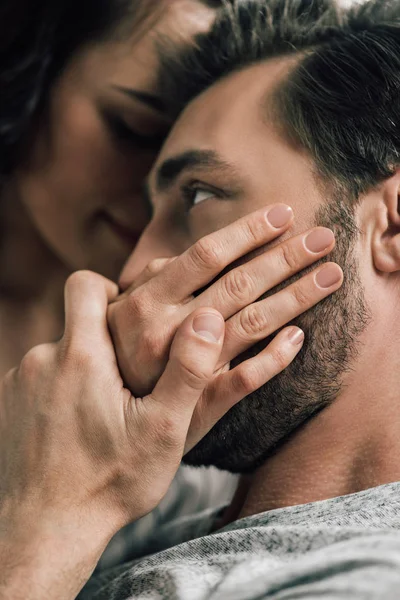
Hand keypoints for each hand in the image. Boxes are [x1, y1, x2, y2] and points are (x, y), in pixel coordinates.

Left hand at [0, 272, 227, 598]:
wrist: (44, 531)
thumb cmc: (110, 482)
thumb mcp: (164, 428)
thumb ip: (189, 368)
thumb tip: (208, 317)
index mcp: (82, 356)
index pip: (84, 285)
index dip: (108, 288)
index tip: (127, 311)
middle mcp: (41, 360)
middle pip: (73, 323)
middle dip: (100, 339)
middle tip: (126, 377)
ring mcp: (17, 383)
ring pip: (56, 354)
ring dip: (79, 370)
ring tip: (102, 411)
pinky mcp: (4, 404)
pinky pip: (36, 380)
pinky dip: (56, 392)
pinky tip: (73, 428)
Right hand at [108, 205, 342, 449]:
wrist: (100, 422)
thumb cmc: (114, 354)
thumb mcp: (120, 309)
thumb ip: (156, 279)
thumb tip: (194, 254)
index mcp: (147, 300)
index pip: (207, 255)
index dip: (248, 232)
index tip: (284, 213)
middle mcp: (168, 330)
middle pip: (239, 284)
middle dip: (285, 258)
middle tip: (323, 238)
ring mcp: (187, 368)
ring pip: (252, 324)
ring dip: (296, 297)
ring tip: (330, 275)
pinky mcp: (202, 402)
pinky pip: (247, 379)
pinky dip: (276, 357)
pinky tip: (299, 336)